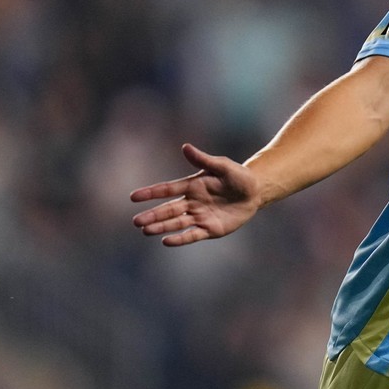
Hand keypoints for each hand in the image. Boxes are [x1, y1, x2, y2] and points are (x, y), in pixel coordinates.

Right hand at [130, 143, 261, 245]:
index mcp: (192, 186)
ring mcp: (200, 216)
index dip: (150, 193)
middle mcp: (192, 202)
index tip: (133, 197)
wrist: (255, 192)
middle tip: (136, 221)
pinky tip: (166, 241)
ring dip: (161, 227)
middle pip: (168, 209)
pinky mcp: (210, 229)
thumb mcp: (222, 166)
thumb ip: (204, 159)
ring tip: (145, 230)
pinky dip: (180, 238)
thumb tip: (185, 147)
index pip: (167, 189)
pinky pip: (192, 235)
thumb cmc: (238, 176)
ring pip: (176, 223)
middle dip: (153, 215)